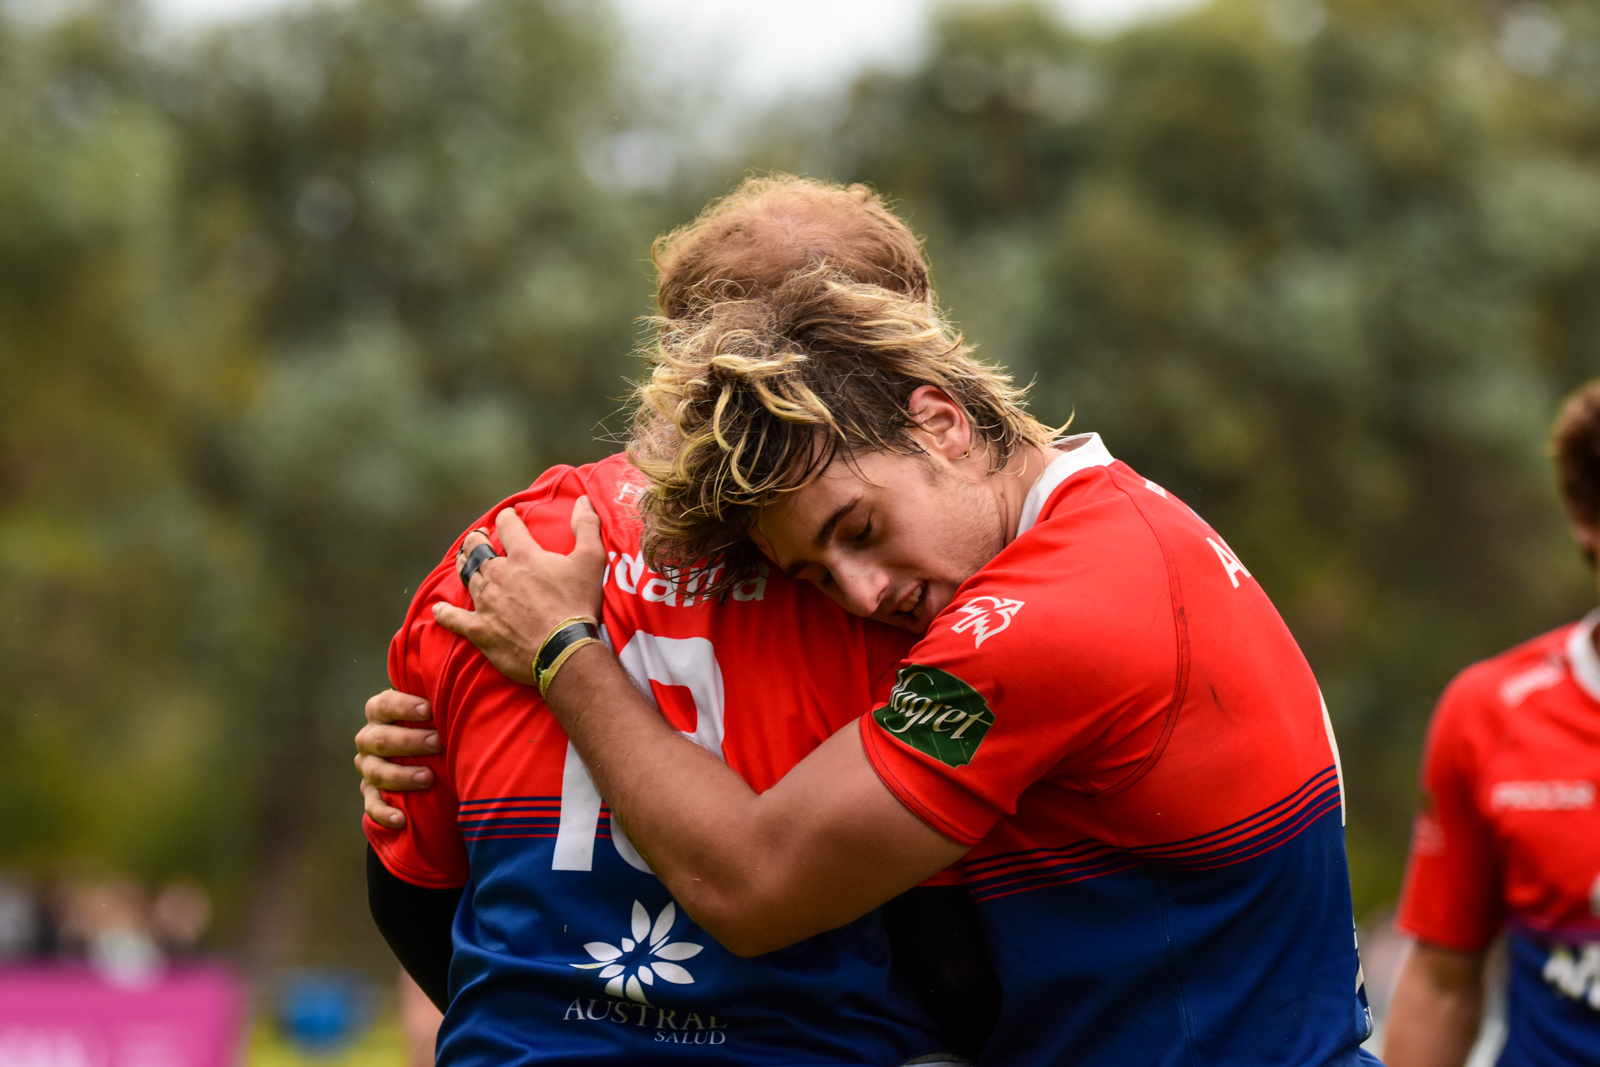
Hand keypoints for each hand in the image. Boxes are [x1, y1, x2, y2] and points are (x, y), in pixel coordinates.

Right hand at [355, 689, 440, 827]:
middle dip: (408, 741)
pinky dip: (383, 813)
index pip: (383, 704)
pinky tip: (401, 819)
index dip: (403, 706)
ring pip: (375, 770)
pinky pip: (371, 805)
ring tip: (427, 778)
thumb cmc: (435, 725)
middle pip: (379, 738)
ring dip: (400, 776)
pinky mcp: (371, 792)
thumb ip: (444, 698)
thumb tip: (477, 680)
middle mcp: (370, 737)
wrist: (428, 757)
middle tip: (437, 743)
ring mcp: (369, 766)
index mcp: (382, 712)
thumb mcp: (437, 712)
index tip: (429, 709)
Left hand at [434, 497, 604, 686]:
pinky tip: (439, 609)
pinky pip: (454, 618)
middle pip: (477, 550)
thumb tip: (584, 500)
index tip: (508, 516)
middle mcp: (499, 574)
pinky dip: (445, 613)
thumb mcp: (591, 560)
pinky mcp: (479, 628)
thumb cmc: (578, 604)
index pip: (508, 526)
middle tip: (478, 538)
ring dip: (465, 567)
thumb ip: (587, 527)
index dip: (507, 517)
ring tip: (465, 562)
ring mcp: (486, 602)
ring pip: (467, 577)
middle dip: (476, 540)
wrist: (563, 650)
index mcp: (523, 555)